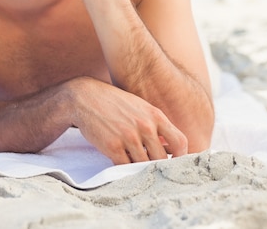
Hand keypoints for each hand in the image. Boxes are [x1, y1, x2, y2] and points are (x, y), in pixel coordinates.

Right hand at [67, 77, 187, 163]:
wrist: (85, 97)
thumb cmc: (114, 102)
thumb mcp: (139, 107)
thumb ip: (155, 124)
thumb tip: (169, 146)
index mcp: (155, 115)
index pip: (180, 142)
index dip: (181, 156)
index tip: (174, 161)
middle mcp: (145, 126)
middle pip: (163, 158)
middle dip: (158, 165)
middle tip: (152, 166)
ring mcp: (129, 136)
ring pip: (145, 165)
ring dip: (140, 168)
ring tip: (134, 162)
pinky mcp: (113, 146)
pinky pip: (126, 167)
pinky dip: (125, 169)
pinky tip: (121, 162)